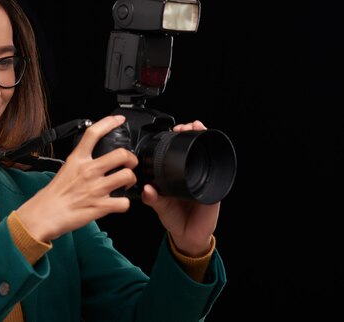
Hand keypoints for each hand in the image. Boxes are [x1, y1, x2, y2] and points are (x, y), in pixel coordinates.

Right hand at [16, 115, 138, 242]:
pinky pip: (124, 202)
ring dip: (131, 180)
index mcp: (78, 159)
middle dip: (131, 159)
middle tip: (129, 164)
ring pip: (127, 176)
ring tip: (125, 183)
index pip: (94, 133)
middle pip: (121, 154)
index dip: (109, 122)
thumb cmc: (53, 194)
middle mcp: (89, 171)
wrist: (45, 214)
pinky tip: (118, 202)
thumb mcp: (65, 168)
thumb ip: (81, 161)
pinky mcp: (100, 206)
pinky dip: (124, 203)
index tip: (119, 120)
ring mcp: (96, 188)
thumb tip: (92, 158)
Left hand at [140, 120, 219, 256]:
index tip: (172, 129)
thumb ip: (152, 198)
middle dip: (190, 132)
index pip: (176, 152)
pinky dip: (214, 160)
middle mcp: (189, 174)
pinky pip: (215, 173)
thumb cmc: (174, 218)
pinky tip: (210, 150)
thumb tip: (146, 188)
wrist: (188, 236)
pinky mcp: (213, 190)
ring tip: (197, 128)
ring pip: (204, 155)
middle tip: (186, 126)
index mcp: (175, 176)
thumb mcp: (159, 206)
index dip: (175, 139)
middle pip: (191, 148)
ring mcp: (202, 180)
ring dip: (201, 139)